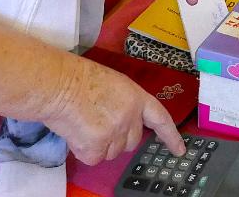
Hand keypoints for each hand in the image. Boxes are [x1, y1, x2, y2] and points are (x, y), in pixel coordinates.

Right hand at [43, 55, 184, 164]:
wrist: (59, 85)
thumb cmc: (80, 79)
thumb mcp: (114, 85)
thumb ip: (125, 104)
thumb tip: (121, 121)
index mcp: (137, 97)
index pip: (160, 119)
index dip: (171, 136)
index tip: (179, 150)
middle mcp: (131, 117)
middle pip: (132, 141)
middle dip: (118, 138)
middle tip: (98, 123)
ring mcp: (115, 133)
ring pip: (112, 152)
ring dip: (100, 145)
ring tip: (84, 124)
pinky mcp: (97, 147)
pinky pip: (94, 158)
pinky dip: (85, 151)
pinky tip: (77, 133)